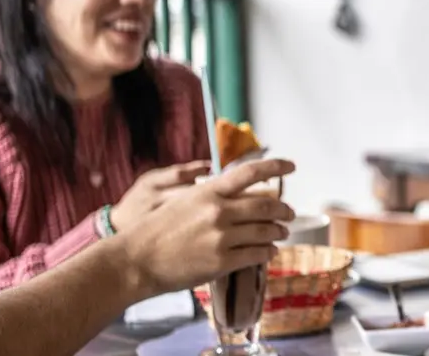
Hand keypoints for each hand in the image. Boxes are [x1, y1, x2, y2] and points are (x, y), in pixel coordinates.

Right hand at [118, 158, 297, 296]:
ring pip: (266, 231)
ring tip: (281, 233)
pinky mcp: (222, 262)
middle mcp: (219, 211)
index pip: (249, 172)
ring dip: (278, 232)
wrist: (136, 260)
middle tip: (290, 214)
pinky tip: (269, 252)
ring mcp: (222, 238)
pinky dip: (268, 252)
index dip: (275, 166)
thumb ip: (213, 196)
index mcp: (208, 192)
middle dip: (284, 210)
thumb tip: (243, 196)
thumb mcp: (184, 201)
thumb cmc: (157, 230)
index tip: (292, 166)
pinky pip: (257, 254)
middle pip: (266, 205)